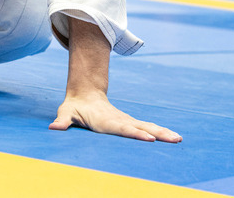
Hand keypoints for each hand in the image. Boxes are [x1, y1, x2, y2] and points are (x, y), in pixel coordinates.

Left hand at [50, 91, 180, 142]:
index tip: (149, 139)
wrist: (85, 94)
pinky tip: (174, 138)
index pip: (123, 128)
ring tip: (179, 139)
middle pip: (141, 128)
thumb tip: (54, 127)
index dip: (135, 134)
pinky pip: (148, 128)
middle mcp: (120, 120)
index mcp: (106, 121)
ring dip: (163, 133)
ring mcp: (127, 121)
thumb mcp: (66, 112)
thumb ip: (62, 121)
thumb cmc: (74, 107)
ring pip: (147, 127)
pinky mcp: (130, 123)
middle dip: (158, 134)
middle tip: (174, 139)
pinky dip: (161, 132)